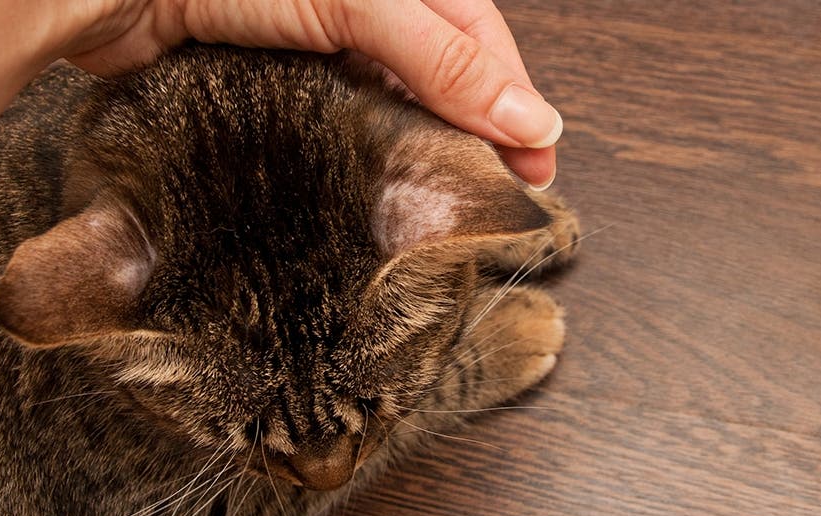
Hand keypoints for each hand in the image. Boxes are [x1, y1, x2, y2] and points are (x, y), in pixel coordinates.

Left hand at [55, 0, 560, 187]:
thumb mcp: (358, 6)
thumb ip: (443, 59)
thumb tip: (530, 119)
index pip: (479, 37)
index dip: (512, 102)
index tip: (537, 167)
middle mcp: (367, 3)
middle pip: (442, 67)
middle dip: (474, 127)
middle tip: (499, 191)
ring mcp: (323, 36)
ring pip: (394, 94)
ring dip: (422, 140)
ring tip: (448, 192)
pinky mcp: (282, 73)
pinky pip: (343, 111)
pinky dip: (367, 142)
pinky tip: (381, 173)